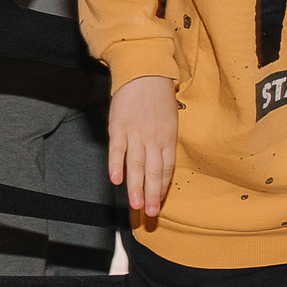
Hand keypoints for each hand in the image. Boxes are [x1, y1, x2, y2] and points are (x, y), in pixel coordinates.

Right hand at [109, 75, 178, 217]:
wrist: (144, 72)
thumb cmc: (158, 96)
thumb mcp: (170, 119)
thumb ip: (165, 142)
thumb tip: (162, 164)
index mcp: (168, 138)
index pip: (166, 169)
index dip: (161, 188)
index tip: (157, 203)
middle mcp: (153, 138)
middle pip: (153, 171)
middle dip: (151, 195)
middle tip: (149, 214)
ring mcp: (135, 133)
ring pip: (136, 165)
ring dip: (135, 187)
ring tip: (135, 205)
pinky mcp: (119, 126)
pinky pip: (117, 149)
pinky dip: (116, 165)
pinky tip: (116, 180)